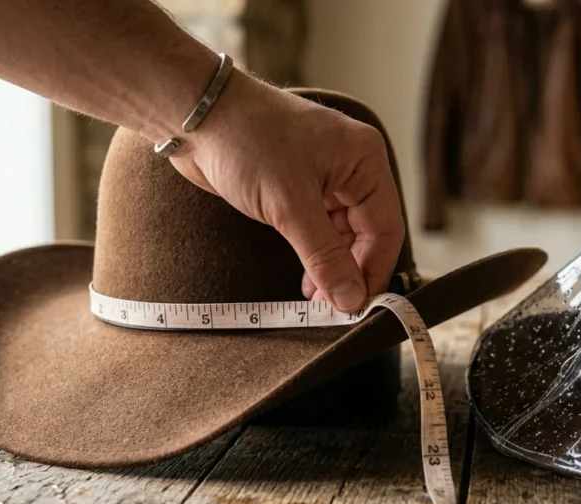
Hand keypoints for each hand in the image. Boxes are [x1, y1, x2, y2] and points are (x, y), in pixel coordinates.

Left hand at [169, 72, 404, 312]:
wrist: (194, 117)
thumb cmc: (246, 142)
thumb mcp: (290, 206)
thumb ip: (325, 257)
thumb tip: (351, 299)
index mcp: (364, 159)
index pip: (386, 227)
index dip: (373, 271)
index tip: (356, 307)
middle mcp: (350, 167)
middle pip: (367, 234)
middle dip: (350, 272)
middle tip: (331, 310)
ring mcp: (324, 177)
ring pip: (342, 235)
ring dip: (331, 267)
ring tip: (315, 301)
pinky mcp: (297, 187)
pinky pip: (318, 229)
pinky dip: (314, 254)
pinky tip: (306, 279)